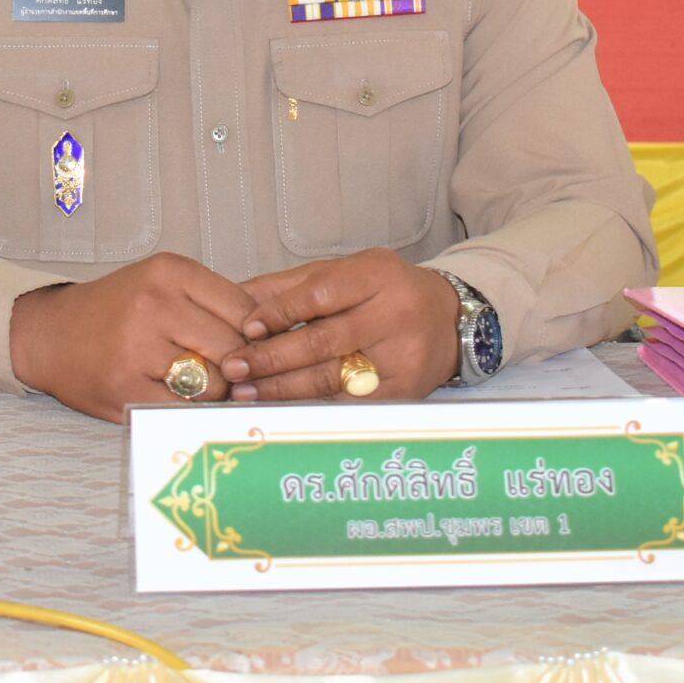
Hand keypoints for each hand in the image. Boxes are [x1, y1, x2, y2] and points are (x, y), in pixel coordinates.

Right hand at [8, 252, 257, 422]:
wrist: (49, 334)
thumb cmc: (114, 310)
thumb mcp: (162, 283)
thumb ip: (212, 301)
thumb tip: (272, 335)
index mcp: (171, 272)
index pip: (246, 310)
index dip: (256, 336)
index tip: (252, 348)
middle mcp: (155, 305)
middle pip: (234, 348)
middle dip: (238, 366)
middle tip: (228, 372)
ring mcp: (138, 348)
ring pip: (214, 383)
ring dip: (214, 391)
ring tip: (197, 384)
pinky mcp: (126, 388)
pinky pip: (184, 409)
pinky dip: (189, 410)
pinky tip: (176, 398)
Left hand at [223, 249, 458, 402]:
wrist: (448, 321)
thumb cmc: (385, 293)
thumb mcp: (344, 273)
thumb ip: (291, 285)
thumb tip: (235, 297)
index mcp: (377, 275)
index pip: (319, 295)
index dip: (279, 313)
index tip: (247, 328)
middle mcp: (394, 314)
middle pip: (322, 341)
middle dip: (271, 357)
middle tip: (235, 367)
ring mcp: (401, 357)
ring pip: (331, 377)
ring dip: (282, 388)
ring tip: (246, 393)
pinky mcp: (403, 392)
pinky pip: (347, 404)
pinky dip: (310, 407)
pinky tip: (281, 409)